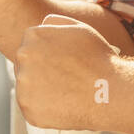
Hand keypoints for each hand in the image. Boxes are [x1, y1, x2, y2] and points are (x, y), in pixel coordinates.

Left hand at [14, 15, 121, 130]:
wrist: (110, 91)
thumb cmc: (98, 59)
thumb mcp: (79, 29)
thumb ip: (57, 23)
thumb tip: (42, 24)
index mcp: (33, 36)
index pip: (30, 46)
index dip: (47, 57)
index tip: (61, 65)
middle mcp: (24, 57)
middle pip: (25, 67)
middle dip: (41, 73)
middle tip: (63, 81)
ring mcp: (24, 83)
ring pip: (27, 88)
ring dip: (41, 92)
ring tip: (65, 94)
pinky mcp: (28, 108)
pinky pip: (32, 109)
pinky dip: (44, 110)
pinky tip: (63, 106)